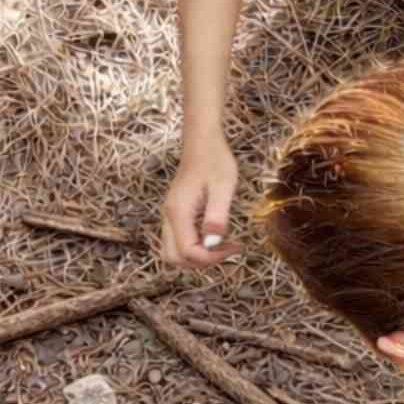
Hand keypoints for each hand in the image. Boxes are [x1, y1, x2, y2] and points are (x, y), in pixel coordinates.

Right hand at [159, 140, 242, 268]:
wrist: (202, 142)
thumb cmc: (215, 160)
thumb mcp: (223, 187)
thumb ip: (217, 216)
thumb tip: (213, 244)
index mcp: (179, 212)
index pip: (188, 252)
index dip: (211, 257)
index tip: (234, 247)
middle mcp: (169, 217)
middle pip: (174, 258)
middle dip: (200, 262)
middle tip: (225, 251)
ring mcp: (169, 215)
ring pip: (173, 252)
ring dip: (196, 256)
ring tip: (221, 245)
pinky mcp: (175, 213)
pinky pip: (178, 240)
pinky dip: (194, 246)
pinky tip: (214, 236)